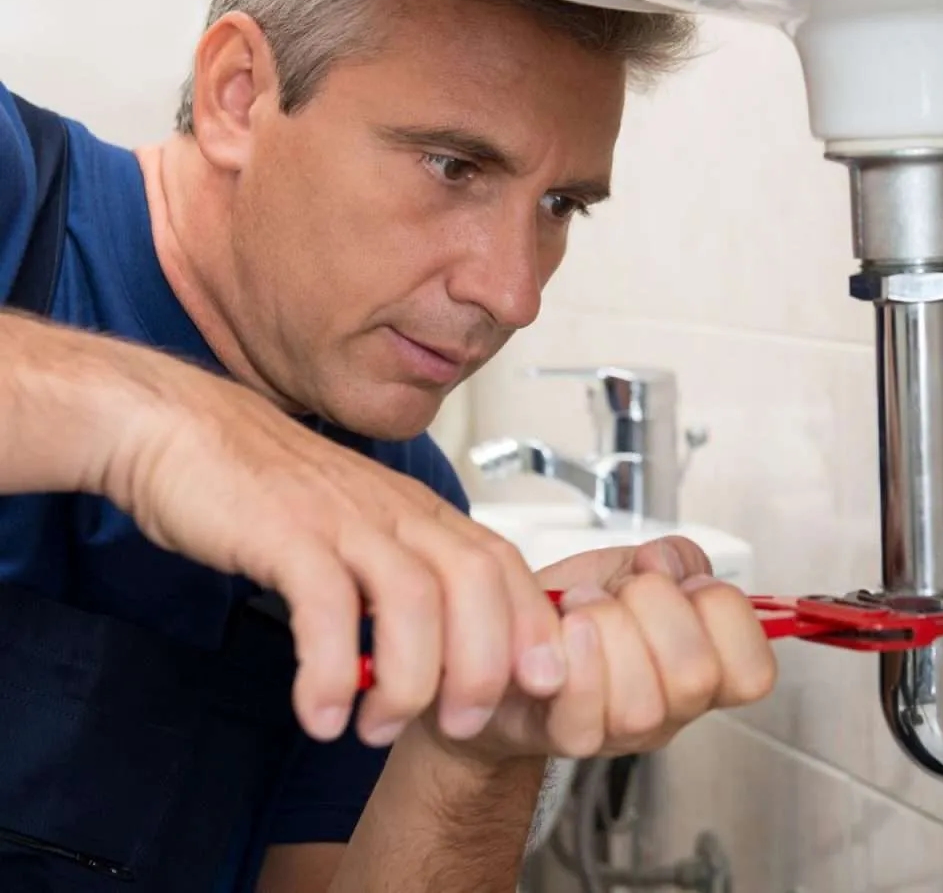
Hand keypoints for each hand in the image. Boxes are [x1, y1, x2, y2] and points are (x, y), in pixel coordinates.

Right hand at [92, 347, 564, 746]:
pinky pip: (323, 604)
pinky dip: (329, 668)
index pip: (504, 565)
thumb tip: (444, 656)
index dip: (533, 625)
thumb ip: (402, 580)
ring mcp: (342, 518)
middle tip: (461, 725)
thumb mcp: (359, 529)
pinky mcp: (282, 531)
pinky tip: (319, 714)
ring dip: (407, 679)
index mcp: (420, 513)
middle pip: (475, 583)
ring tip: (378, 729)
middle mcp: (395, 512)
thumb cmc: (272, 492)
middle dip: (483, 664)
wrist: (183, 429)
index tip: (542, 682)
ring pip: (412, 598)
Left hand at [422, 537, 777, 764]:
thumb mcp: (634, 566)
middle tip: (625, 592)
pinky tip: (563, 626)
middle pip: (697, 677)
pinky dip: (576, 656)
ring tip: (582, 607)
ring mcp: (620, 733)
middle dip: (657, 609)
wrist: (501, 637)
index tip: (684, 584)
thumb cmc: (572, 607)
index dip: (724, 613)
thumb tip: (670, 567)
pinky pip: (586, 714)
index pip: (754, 671)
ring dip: (607, 629)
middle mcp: (670, 710)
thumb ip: (676, 557)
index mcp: (703, 668)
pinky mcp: (566, 737)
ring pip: (643, 703)